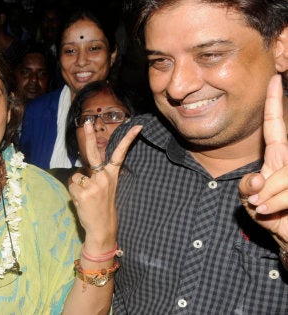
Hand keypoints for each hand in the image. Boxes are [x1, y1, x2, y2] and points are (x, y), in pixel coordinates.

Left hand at [68, 122, 141, 252]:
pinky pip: (71, 185)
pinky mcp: (83, 191)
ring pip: (76, 175)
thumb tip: (81, 169)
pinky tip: (81, 201)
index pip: (121, 154)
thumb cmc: (102, 207)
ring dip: (77, 185)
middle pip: (93, 153)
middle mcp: (104, 177)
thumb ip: (96, 175)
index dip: (128, 139)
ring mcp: (93, 184)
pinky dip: (73, 192)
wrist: (102, 228)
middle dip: (89, 137)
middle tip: (87, 123)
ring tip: (86, 197)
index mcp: (112, 175)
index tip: (137, 126)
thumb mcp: (105, 188)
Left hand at [239, 75, 287, 247]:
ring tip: (263, 208)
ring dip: (269, 197)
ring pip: (282, 177)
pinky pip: (287, 191)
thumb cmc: (269, 216)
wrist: (287, 236)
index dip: (273, 104)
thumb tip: (256, 180)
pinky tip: (271, 213)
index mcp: (277, 158)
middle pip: (278, 161)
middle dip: (265, 184)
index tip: (273, 80)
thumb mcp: (250, 201)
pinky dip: (275, 204)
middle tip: (257, 202)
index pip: (274, 126)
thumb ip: (248, 189)